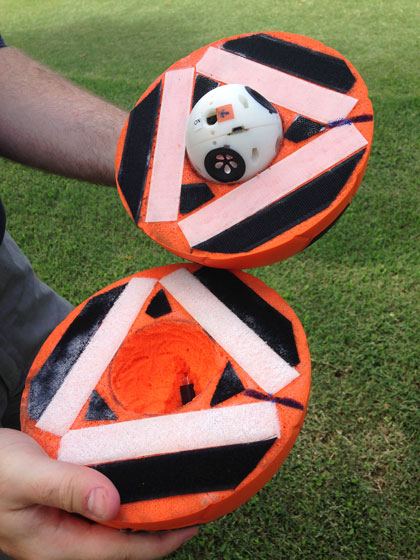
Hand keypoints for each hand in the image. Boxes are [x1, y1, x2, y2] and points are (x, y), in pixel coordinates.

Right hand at [0, 428, 196, 558]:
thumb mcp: (27, 475)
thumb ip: (68, 488)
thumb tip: (113, 506)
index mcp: (55, 545)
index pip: (120, 552)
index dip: (160, 542)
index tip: (193, 523)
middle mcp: (61, 544)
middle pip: (120, 545)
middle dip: (156, 530)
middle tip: (189, 504)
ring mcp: (59, 530)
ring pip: (110, 530)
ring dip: (139, 516)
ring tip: (168, 495)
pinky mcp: (58, 513)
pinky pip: (97, 514)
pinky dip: (120, 502)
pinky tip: (132, 483)